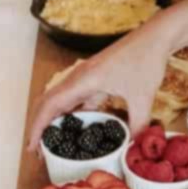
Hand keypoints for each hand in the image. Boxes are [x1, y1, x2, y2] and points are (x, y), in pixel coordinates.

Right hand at [27, 19, 175, 147]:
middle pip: (49, 103)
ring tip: (54, 143)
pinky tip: (78, 130)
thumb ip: (137, 124)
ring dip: (54, 121)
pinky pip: (77, 99)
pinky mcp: (95, 79)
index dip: (38, 127)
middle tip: (40, 151)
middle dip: (40, 127)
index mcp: (83, 80)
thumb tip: (133, 148)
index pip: (50, 105)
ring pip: (62, 101)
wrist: (155, 37)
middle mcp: (79, 78)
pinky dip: (72, 115)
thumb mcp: (143, 97)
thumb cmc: (146, 60)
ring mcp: (86, 78)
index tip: (33, 147)